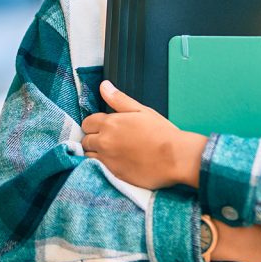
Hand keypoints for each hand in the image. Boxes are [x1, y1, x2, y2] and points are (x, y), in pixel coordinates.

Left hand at [81, 81, 206, 188]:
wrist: (174, 158)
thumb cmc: (162, 133)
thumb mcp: (141, 110)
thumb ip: (119, 99)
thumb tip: (104, 86)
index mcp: (110, 124)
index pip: (87, 123)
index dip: (95, 123)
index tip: (105, 126)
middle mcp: (104, 142)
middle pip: (86, 140)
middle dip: (94, 138)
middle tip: (110, 139)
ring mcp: (107, 160)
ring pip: (88, 155)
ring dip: (96, 152)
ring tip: (112, 151)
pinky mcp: (113, 175)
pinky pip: (98, 169)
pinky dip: (102, 165)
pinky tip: (116, 162)